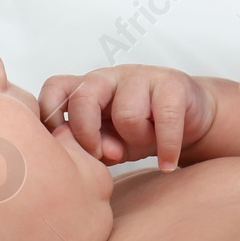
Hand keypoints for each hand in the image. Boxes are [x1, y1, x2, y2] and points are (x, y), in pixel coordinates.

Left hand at [39, 64, 216, 170]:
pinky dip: (167, 148)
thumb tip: (86, 155)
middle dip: (88, 134)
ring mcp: (141, 77)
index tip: (60, 143)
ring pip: (126, 113)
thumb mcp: (109, 144)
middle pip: (83, 97)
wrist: (189, 120)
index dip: (50, 115)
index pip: (54, 88)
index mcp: (87, 89)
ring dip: (136, 139)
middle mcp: (109, 78)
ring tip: (146, 145)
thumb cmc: (141, 132)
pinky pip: (165, 118)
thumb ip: (89, 147)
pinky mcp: (173, 84)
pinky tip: (167, 163)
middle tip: (105, 155)